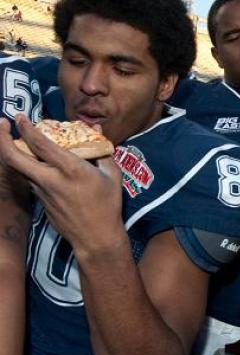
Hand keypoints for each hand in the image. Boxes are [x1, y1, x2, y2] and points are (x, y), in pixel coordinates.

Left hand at [0, 116, 122, 255]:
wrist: (96, 237)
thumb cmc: (108, 205)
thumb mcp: (112, 175)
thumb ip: (102, 150)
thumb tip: (97, 129)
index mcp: (70, 169)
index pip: (40, 144)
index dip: (26, 127)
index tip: (20, 116)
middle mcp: (50, 179)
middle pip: (14, 157)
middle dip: (2, 138)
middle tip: (1, 124)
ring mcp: (42, 192)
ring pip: (21, 168)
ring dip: (16, 152)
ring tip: (20, 140)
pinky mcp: (41, 202)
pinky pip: (32, 180)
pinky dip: (30, 167)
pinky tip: (39, 163)